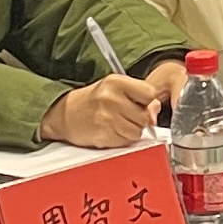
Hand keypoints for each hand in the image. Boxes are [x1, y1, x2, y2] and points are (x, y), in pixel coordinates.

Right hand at [44, 74, 167, 149]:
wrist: (66, 114)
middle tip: (124, 114)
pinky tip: (111, 131)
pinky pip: (126, 141)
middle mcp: (112, 98)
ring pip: (137, 131)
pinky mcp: (104, 135)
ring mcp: (108, 118)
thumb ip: (139, 96)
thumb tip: (156, 111)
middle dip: (139, 118)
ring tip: (116, 122)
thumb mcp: (116, 89)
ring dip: (130, 130)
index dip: (147, 102)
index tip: (139, 102)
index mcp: (117, 82)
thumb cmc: (94, 100)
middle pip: (145, 116)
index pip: (151, 94)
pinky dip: (122, 139)